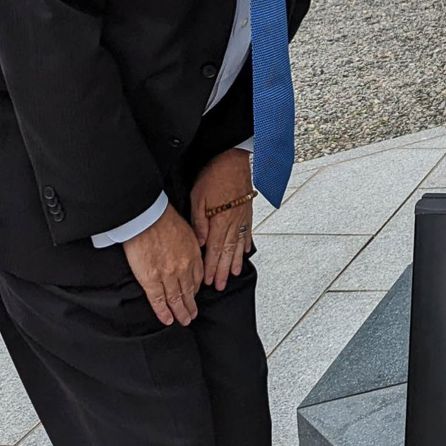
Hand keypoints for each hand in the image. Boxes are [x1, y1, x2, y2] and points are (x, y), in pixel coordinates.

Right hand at [122, 205, 204, 325]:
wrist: (147, 217)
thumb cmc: (163, 218)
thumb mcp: (187, 229)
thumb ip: (190, 244)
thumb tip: (190, 250)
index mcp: (193, 255)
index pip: (197, 278)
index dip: (196, 289)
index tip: (195, 294)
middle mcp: (184, 268)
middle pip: (189, 292)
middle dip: (191, 305)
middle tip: (192, 315)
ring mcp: (168, 276)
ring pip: (176, 299)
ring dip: (181, 312)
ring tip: (183, 320)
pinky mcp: (151, 280)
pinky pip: (159, 300)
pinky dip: (163, 312)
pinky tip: (167, 320)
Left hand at [190, 148, 254, 291]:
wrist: (233, 159)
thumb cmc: (214, 175)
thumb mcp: (198, 196)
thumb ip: (200, 221)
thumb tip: (201, 242)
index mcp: (220, 220)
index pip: (215, 250)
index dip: (211, 267)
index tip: (208, 281)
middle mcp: (233, 222)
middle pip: (227, 252)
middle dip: (223, 270)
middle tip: (220, 286)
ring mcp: (242, 217)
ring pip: (238, 244)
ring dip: (235, 261)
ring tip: (234, 275)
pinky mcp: (247, 211)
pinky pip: (247, 231)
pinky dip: (246, 244)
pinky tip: (245, 252)